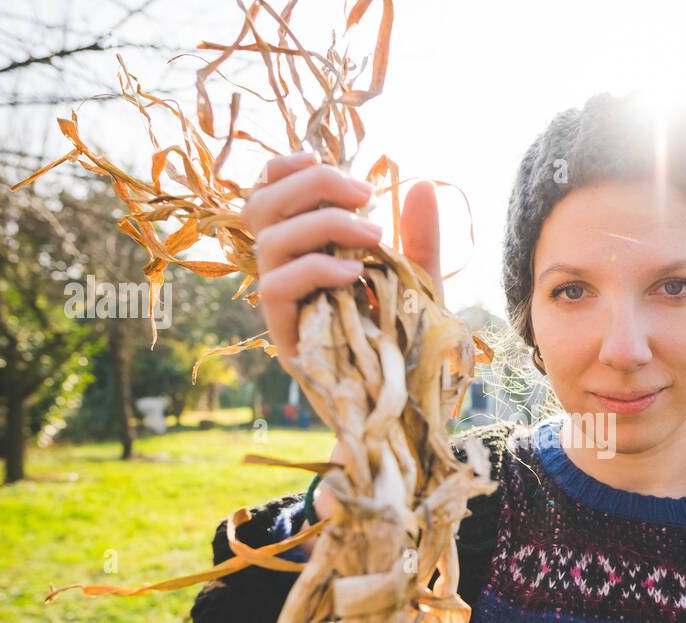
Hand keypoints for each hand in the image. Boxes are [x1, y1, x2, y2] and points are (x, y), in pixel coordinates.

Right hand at [241, 150, 444, 366]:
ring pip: (269, 240)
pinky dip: (316, 269)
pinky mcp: (282, 333)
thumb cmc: (402, 339)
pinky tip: (355, 274)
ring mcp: (279, 302)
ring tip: (374, 236)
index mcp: (302, 248)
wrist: (399, 400)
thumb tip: (423, 184)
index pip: (267, 192)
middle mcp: (283, 269)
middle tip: (366, 195)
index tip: (322, 158)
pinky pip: (276, 286)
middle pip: (261, 205)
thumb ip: (420, 237)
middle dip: (313, 185)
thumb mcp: (417, 282)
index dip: (284, 168)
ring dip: (324, 224)